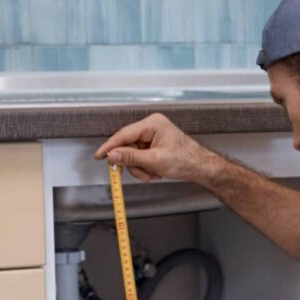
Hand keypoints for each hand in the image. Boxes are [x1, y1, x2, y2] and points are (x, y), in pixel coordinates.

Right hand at [94, 113, 223, 185]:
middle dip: (132, 163)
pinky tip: (155, 172)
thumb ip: (131, 157)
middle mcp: (151, 127)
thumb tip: (112, 155)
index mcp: (152, 124)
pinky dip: (145, 168)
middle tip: (139, 174)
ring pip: (133, 154)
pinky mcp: (154, 145)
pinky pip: (140, 157)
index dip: (110, 146)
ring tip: (151, 175)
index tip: (99, 156)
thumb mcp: (154, 160)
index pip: (124, 134)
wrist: (200, 167)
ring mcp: (152, 136)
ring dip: (140, 168)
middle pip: (127, 145)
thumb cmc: (185, 160)